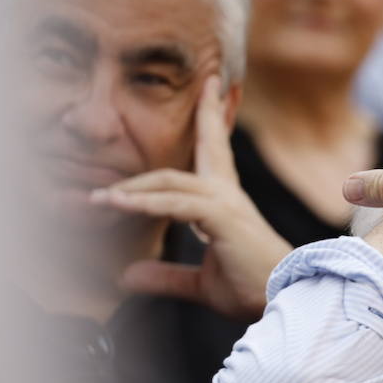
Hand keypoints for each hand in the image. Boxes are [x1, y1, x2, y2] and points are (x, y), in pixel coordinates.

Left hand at [91, 76, 291, 321]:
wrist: (283, 301)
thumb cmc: (252, 290)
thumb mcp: (200, 284)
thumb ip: (164, 276)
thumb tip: (127, 276)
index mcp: (228, 204)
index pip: (217, 155)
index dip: (214, 121)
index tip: (216, 90)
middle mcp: (229, 196)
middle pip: (207, 146)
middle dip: (205, 113)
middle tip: (207, 81)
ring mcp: (227, 204)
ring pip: (172, 182)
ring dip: (133, 187)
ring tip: (98, 197)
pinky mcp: (222, 219)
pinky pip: (176, 204)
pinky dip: (145, 204)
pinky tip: (118, 204)